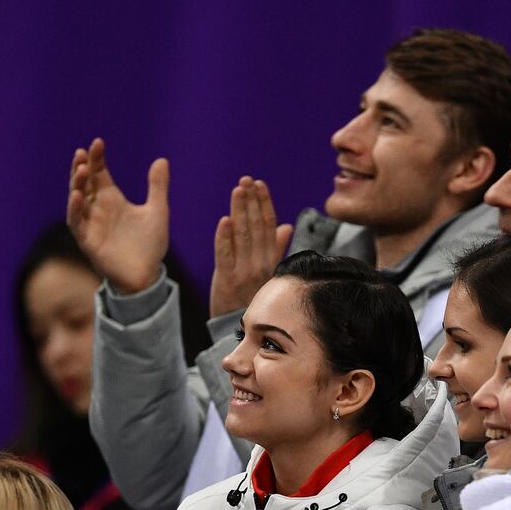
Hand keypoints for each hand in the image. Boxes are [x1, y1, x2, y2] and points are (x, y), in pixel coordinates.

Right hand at [67, 138, 168, 293]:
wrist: (147, 275)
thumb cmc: (150, 245)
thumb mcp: (157, 211)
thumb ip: (157, 187)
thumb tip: (162, 159)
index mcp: (112, 199)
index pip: (100, 173)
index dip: (97, 158)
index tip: (98, 142)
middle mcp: (97, 208)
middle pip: (85, 183)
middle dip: (83, 167)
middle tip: (84, 152)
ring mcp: (90, 224)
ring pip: (77, 200)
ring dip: (77, 184)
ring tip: (82, 169)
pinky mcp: (87, 241)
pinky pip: (76, 223)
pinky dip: (75, 209)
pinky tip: (77, 196)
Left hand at [211, 177, 293, 317]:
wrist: (236, 329)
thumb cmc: (251, 298)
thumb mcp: (267, 272)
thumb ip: (275, 248)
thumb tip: (286, 226)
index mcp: (270, 260)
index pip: (269, 226)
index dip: (264, 203)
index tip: (260, 184)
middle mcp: (259, 264)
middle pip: (256, 227)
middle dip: (252, 201)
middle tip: (246, 180)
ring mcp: (243, 272)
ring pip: (242, 236)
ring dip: (240, 211)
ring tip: (237, 190)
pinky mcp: (226, 280)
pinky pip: (225, 256)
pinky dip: (224, 238)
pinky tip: (224, 221)